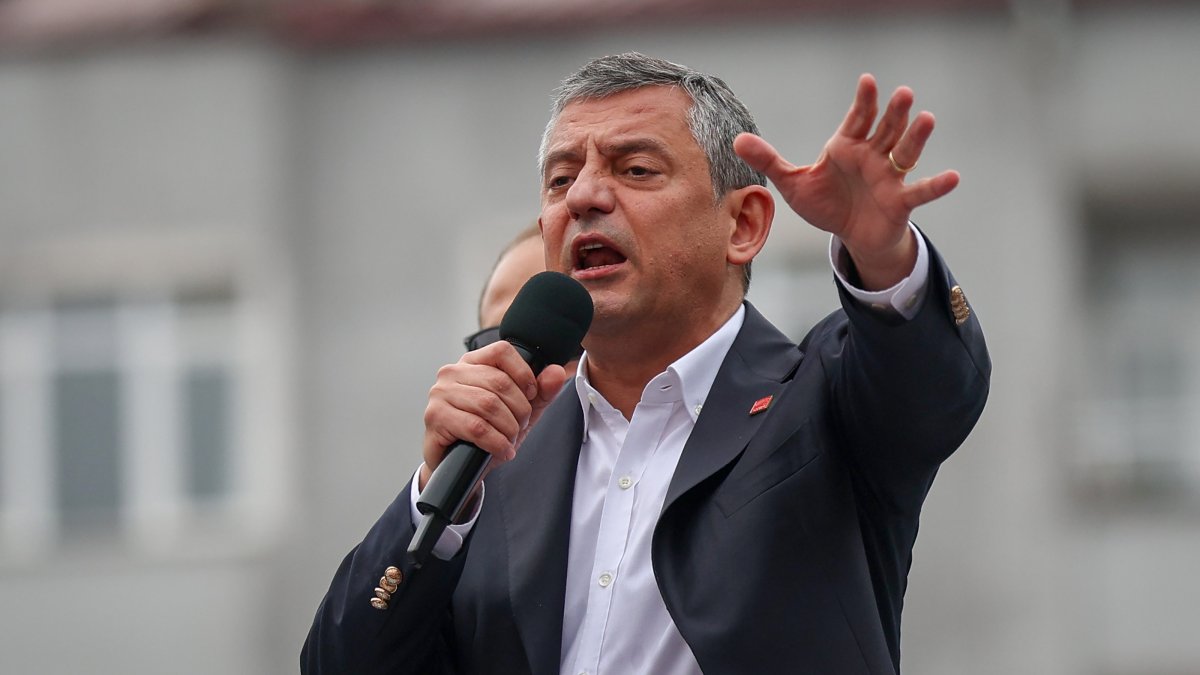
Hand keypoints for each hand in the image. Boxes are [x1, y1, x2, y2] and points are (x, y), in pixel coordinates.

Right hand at [420, 341, 568, 489]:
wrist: (458, 466)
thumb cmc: (485, 434)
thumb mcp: (519, 411)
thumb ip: (540, 392)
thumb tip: (556, 372)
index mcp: (472, 363)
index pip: (502, 351)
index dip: (524, 374)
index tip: (530, 396)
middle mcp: (452, 373)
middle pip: (499, 382)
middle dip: (519, 410)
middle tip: (519, 427)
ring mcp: (441, 394)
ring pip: (489, 405)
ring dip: (508, 428)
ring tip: (509, 440)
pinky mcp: (436, 417)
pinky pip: (477, 427)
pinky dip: (497, 442)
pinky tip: (502, 450)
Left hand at [734, 73, 958, 289]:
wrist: (850, 235)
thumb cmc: (826, 203)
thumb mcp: (793, 183)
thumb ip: (769, 160)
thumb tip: (737, 140)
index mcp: (847, 146)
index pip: (857, 119)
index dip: (864, 101)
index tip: (868, 81)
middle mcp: (872, 156)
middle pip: (886, 129)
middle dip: (893, 113)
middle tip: (902, 93)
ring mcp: (889, 177)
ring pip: (905, 153)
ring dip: (916, 137)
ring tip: (927, 119)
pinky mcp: (900, 201)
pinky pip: (920, 191)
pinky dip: (936, 185)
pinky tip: (953, 177)